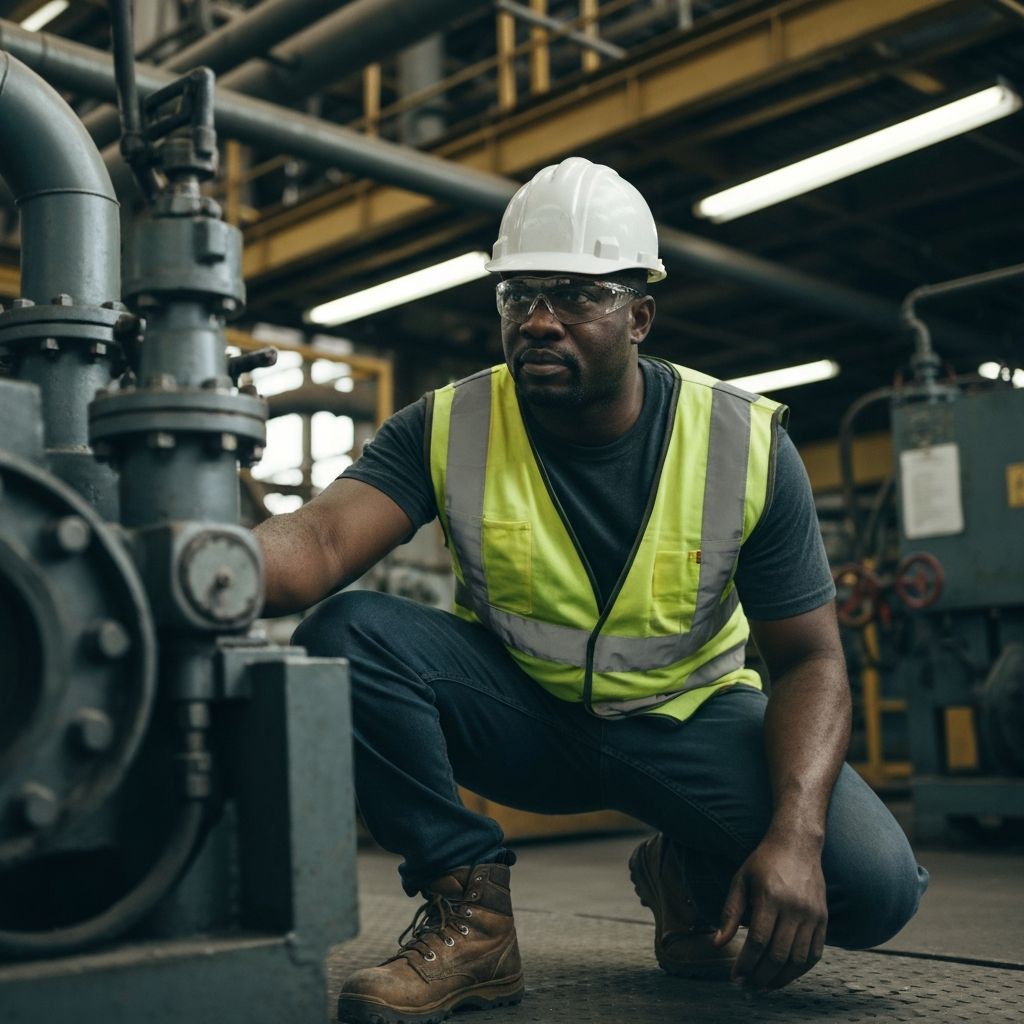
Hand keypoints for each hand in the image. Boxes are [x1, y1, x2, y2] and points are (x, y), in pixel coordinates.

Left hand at [713, 835, 826, 989]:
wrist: (797, 845)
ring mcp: (812, 915)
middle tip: (748, 986)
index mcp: (771, 897)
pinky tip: (785, 975)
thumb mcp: (740, 880)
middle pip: (779, 955)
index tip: (736, 977)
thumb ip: (730, 912)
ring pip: (798, 959)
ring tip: (764, 986)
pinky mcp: (823, 919)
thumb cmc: (764, 862)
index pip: (759, 942)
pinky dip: (800, 970)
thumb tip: (718, 943)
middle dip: (761, 976)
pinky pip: (814, 953)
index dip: (747, 964)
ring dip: (781, 978)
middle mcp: (795, 908)